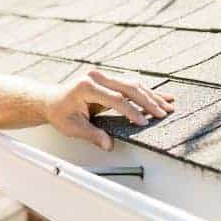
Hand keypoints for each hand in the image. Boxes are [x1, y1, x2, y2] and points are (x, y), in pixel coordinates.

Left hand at [46, 70, 174, 150]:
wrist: (52, 100)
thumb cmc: (60, 113)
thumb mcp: (72, 127)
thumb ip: (92, 135)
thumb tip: (108, 145)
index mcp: (86, 87)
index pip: (115, 98)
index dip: (131, 111)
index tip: (143, 122)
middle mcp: (96, 77)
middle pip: (128, 87)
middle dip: (148, 101)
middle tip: (163, 113)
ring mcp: (102, 76)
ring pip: (132, 84)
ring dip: (151, 95)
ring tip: (168, 105)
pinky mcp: (108, 79)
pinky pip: (130, 85)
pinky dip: (146, 92)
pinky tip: (160, 97)